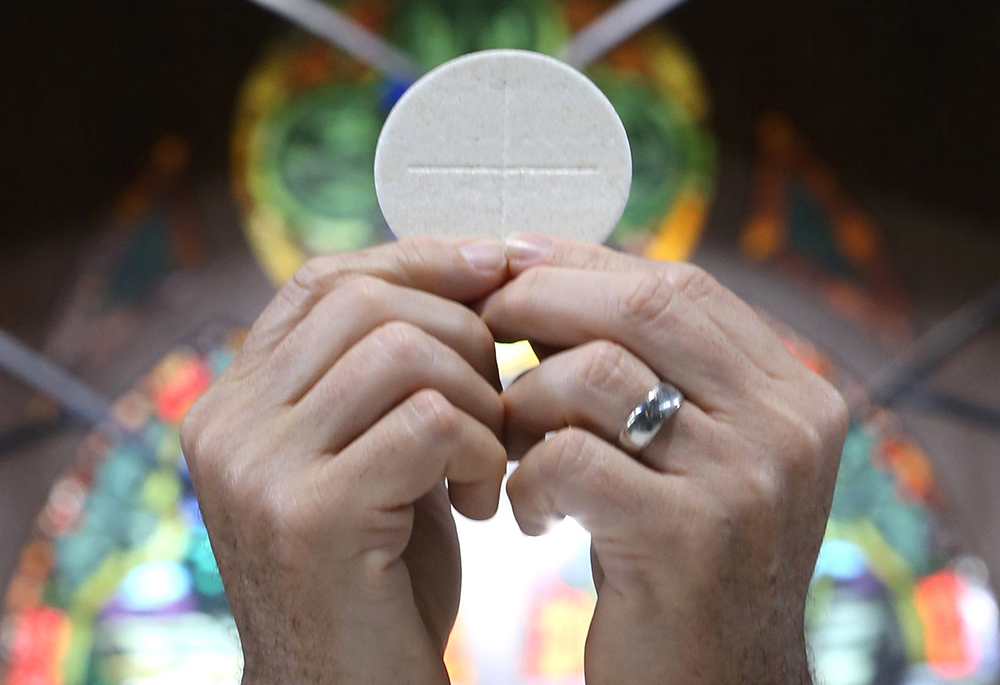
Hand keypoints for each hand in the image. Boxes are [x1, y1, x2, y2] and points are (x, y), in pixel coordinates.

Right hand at [181, 238, 508, 684]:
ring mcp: (258, 467)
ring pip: (402, 350)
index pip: (324, 280)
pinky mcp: (309, 515)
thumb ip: (388, 374)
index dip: (415, 259)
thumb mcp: (374, 452)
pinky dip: (480, 448)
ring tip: (488, 460)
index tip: (491, 268)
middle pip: (367, 302)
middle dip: (463, 335)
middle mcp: (229, 423)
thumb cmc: (378, 571)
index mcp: (238, 400)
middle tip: (499, 403)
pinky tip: (483, 499)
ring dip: (478, 398)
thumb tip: (470, 265)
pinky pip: (429, 420)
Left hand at [482, 235, 848, 684]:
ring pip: (598, 373)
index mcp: (793, 393)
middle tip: (484, 320)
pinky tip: (529, 514)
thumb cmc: (684, 564)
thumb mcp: (692, 457)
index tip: (516, 260)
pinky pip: (571, 457)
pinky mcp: (689, 538)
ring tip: (509, 443)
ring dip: (527, 399)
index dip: (587, 263)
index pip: (681, 285)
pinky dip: (528, 478)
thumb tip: (545, 283)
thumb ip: (650, 372)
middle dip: (544, 298)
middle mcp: (788, 425)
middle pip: (645, 304)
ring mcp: (747, 480)